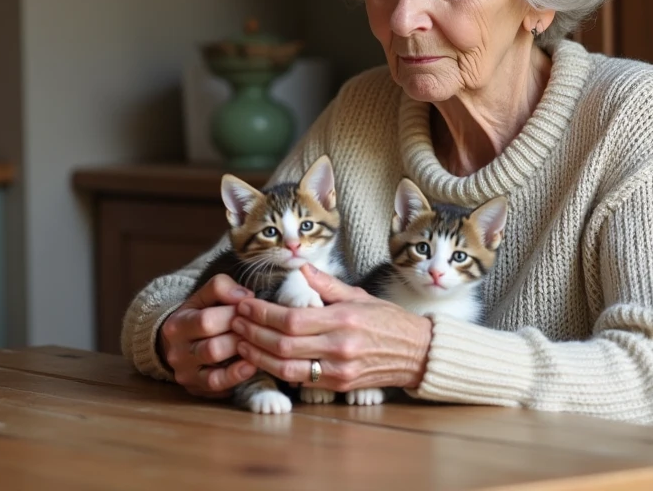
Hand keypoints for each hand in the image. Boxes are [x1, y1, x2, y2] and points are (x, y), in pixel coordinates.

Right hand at [159, 274, 258, 398]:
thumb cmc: (197, 317)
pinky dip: (236, 376)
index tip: (250, 310)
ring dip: (241, 355)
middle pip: (212, 348)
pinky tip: (252, 365)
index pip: (206, 320)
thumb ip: (221, 288)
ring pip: (215, 369)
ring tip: (258, 345)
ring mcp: (186, 373)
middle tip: (259, 330)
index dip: (232, 315)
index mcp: (177, 324)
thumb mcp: (202, 297)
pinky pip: (217, 384)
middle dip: (239, 337)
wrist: (177, 344)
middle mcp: (177, 352)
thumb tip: (246, 296)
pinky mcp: (196, 387)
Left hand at [231, 265, 432, 391]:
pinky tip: (263, 359)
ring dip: (259, 356)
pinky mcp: (340, 386)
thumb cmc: (388, 320)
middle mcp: (339, 347)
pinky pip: (302, 379)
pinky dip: (278, 370)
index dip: (262, 314)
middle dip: (253, 333)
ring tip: (241, 343)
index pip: (291, 319)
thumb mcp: (359, 295)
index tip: (245, 306)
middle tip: (235, 322)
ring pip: (287, 368)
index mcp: (343, 319)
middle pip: (283, 344)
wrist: (418, 353)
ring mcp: (339, 370)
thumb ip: (326, 284)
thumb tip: (301, 267)